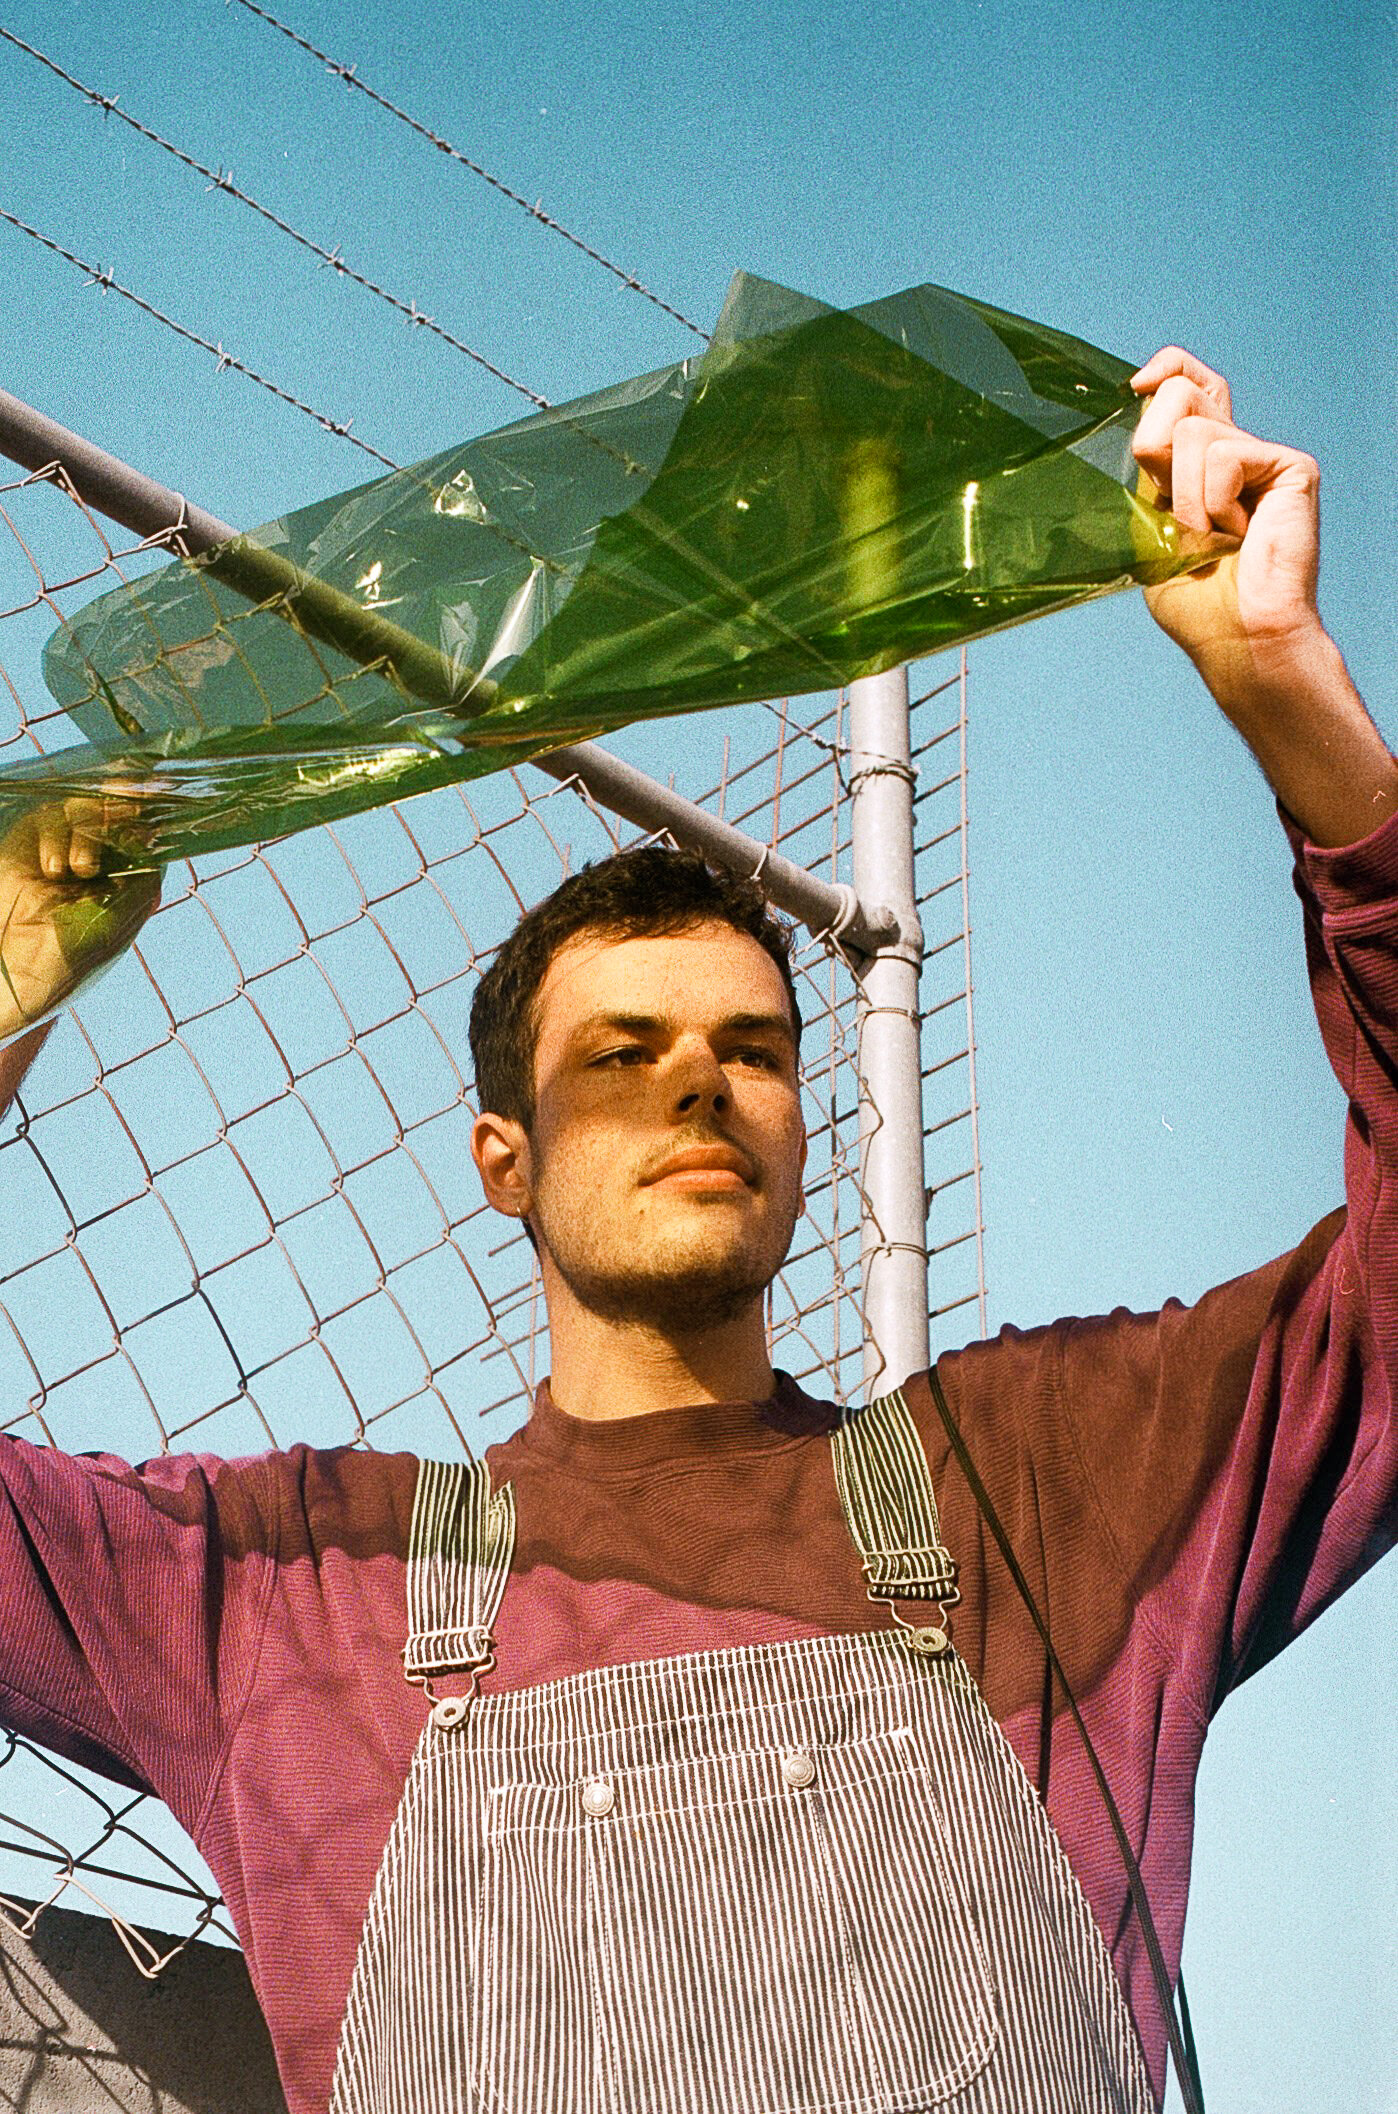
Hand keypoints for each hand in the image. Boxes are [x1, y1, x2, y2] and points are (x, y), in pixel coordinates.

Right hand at [0, 792, 160, 1043]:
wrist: (22, 966)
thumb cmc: (77, 951)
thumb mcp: (123, 915)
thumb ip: (144, 875)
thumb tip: (153, 837)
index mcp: (123, 872)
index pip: (139, 828)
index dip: (146, 807)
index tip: (155, 789)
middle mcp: (95, 855)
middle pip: (111, 808)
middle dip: (118, 809)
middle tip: (123, 815)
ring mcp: (61, 847)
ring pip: (81, 809)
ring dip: (86, 828)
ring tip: (80, 869)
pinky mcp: (28, 845)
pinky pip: (47, 818)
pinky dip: (54, 835)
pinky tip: (54, 869)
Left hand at [1130, 348, 1325, 704]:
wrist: (1237, 637)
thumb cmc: (1196, 601)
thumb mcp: (1151, 531)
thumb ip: (1147, 476)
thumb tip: (1135, 416)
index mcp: (1199, 462)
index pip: (1188, 382)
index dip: (1166, 369)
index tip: (1137, 385)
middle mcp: (1234, 449)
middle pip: (1179, 392)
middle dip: (1154, 449)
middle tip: (1173, 508)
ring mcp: (1263, 456)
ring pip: (1194, 429)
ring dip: (1184, 498)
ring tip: (1211, 538)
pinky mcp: (1290, 467)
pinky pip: (1224, 455)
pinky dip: (1213, 502)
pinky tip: (1238, 534)